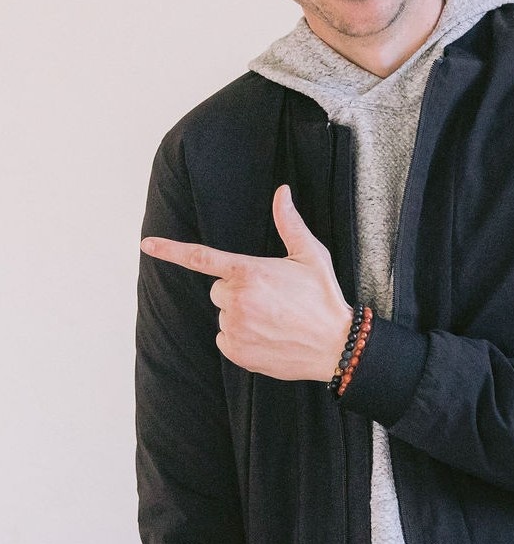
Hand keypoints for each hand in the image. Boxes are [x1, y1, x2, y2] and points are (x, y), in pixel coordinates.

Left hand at [141, 185, 351, 380]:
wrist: (336, 345)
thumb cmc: (324, 297)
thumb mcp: (310, 255)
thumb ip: (289, 223)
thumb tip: (282, 191)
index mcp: (249, 271)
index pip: (201, 258)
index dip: (170, 250)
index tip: (147, 245)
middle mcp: (237, 299)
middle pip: (219, 290)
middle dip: (238, 291)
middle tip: (272, 299)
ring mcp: (235, 327)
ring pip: (224, 315)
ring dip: (241, 316)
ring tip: (274, 321)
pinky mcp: (237, 352)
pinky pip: (225, 340)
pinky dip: (241, 339)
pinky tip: (268, 337)